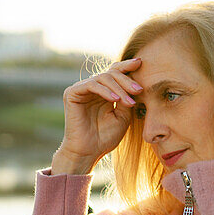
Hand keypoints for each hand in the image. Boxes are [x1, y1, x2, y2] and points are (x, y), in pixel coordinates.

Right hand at [52, 58, 143, 174]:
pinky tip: (115, 100)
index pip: (115, 73)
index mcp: (104, 92)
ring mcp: (81, 89)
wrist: (89, 152)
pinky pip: (91, 85)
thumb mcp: (123, 116)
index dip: (127, 66)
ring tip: (129, 101)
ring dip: (119, 88)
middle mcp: (92, 88)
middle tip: (139, 90)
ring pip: (103, 78)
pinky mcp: (72, 93)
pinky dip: (105, 90)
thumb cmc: (105, 137)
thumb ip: (127, 99)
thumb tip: (136, 83)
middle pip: (111, 73)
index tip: (141, 63)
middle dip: (127, 80)